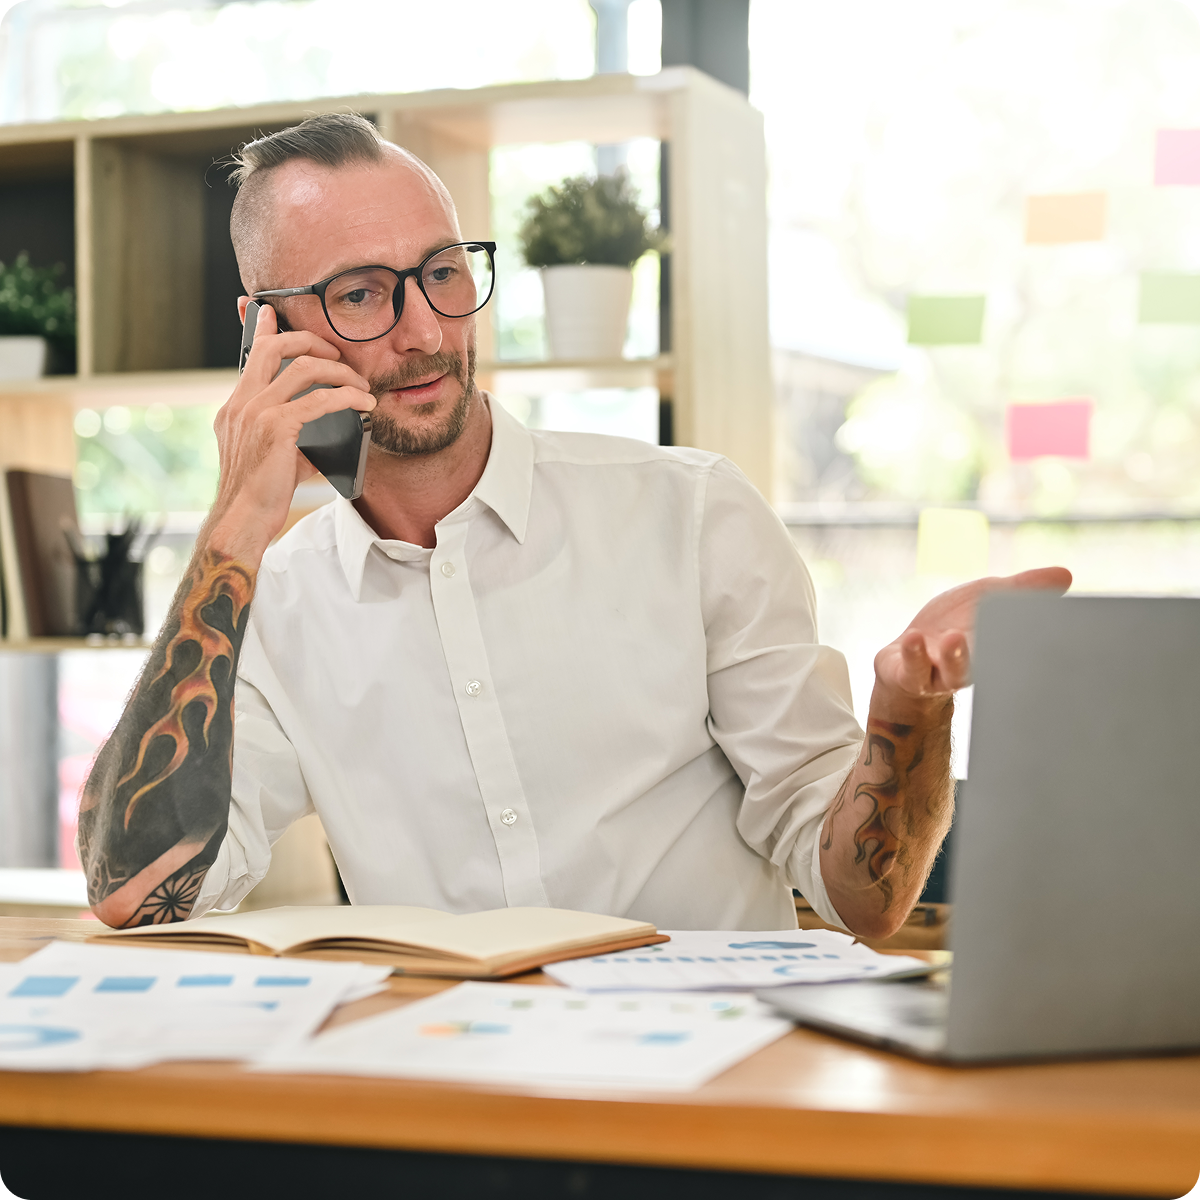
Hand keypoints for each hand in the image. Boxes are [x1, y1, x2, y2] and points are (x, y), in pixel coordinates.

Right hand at [208, 304, 375, 562]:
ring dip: (340, 372)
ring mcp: (255, 413)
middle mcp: (240, 403)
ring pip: (304, 370)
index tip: (272, 311)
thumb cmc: (261, 493)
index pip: (252, 354)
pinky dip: (348, 397)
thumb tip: (328, 429)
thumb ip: (294, 434)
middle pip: (276, 348)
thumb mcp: (274, 456)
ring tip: (360, 384)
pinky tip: (364, 402)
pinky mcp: (275, 428)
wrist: (243, 520)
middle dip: (311, 342)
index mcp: (235, 406)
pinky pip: (320, 400)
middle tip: (337, 354)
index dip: (264, 327)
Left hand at [874, 567, 1072, 707]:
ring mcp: (940, 674)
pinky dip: (914, 654)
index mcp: (997, 649)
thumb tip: (1066, 574)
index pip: (1020, 646)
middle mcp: (973, 666)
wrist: (908, 653)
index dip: (1032, 639)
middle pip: (995, 662)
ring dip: (955, 656)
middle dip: (1003, 652)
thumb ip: (1022, 589)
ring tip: (953, 638)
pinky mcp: (909, 675)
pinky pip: (913, 669)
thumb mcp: (988, 598)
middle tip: (1009, 640)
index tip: (1050, 630)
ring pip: (952, 672)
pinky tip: (915, 636)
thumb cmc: (955, 624)